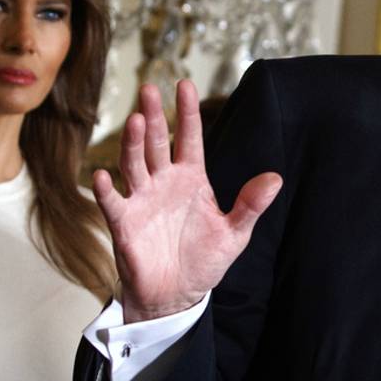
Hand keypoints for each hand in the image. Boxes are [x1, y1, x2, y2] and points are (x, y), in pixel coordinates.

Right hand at [92, 80, 282, 321]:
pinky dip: (107, 190)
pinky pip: (113, 204)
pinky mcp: (125, 224)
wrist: (177, 296)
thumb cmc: (204, 261)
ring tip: (136, 121)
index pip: (190, 138)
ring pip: (135, 165)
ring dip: (134, 144)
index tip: (184, 84)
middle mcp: (164, 182)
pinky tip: (104, 175)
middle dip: (155, 116)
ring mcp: (142, 200)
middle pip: (157, 143)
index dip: (187, 113)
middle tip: (149, 89)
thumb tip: (276, 178)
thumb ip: (251, 205)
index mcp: (191, 178)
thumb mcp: (235, 233)